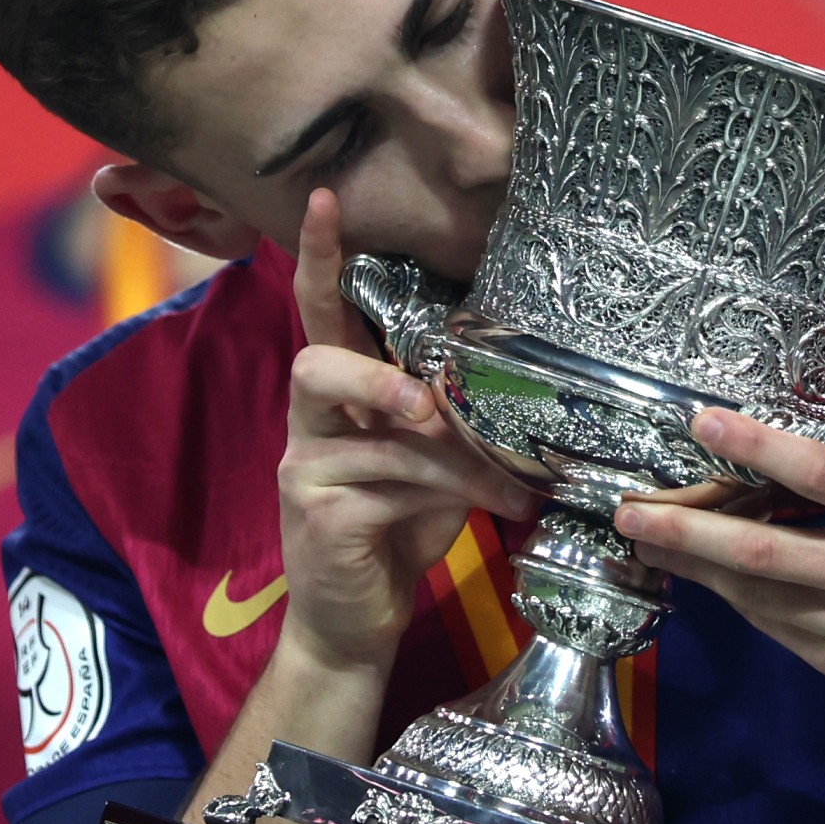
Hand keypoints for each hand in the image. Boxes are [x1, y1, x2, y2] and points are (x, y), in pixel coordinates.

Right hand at [275, 191, 538, 673]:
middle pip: (315, 365)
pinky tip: (498, 512)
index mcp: (335, 401)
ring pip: (383, 439)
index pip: (319, 316)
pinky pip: (394, 487)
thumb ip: (451, 427)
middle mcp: (307, 426)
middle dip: (375, 378)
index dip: (320, 260)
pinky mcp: (321, 518)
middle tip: (427, 404)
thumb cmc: (397, 535)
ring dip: (457, 461)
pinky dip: (457, 496)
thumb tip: (520, 394)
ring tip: (512, 486)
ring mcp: (304, 472)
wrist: (356, 625)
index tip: (327, 198)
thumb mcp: (432, 470)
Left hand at [612, 373, 824, 719]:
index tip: (704, 420)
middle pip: (768, 551)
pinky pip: (779, 627)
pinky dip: (738, 597)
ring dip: (699, 567)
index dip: (759, 446)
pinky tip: (707, 570)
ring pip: (762, 596)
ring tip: (647, 536)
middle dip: (689, 530)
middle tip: (630, 508)